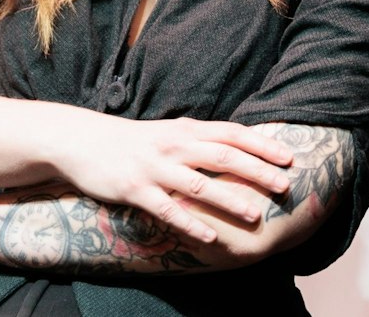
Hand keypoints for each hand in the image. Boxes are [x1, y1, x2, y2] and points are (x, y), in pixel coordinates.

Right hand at [0, 56, 295, 245]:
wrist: (80, 140)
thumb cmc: (132, 140)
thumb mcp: (169, 133)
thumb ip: (200, 140)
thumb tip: (238, 146)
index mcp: (186, 130)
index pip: (232, 133)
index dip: (261, 144)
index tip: (289, 155)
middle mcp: (174, 146)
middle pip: (223, 156)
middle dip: (257, 170)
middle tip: (286, 185)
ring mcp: (154, 168)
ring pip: (199, 184)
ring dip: (230, 200)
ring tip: (256, 216)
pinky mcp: (134, 189)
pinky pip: (167, 209)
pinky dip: (190, 223)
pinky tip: (210, 238)